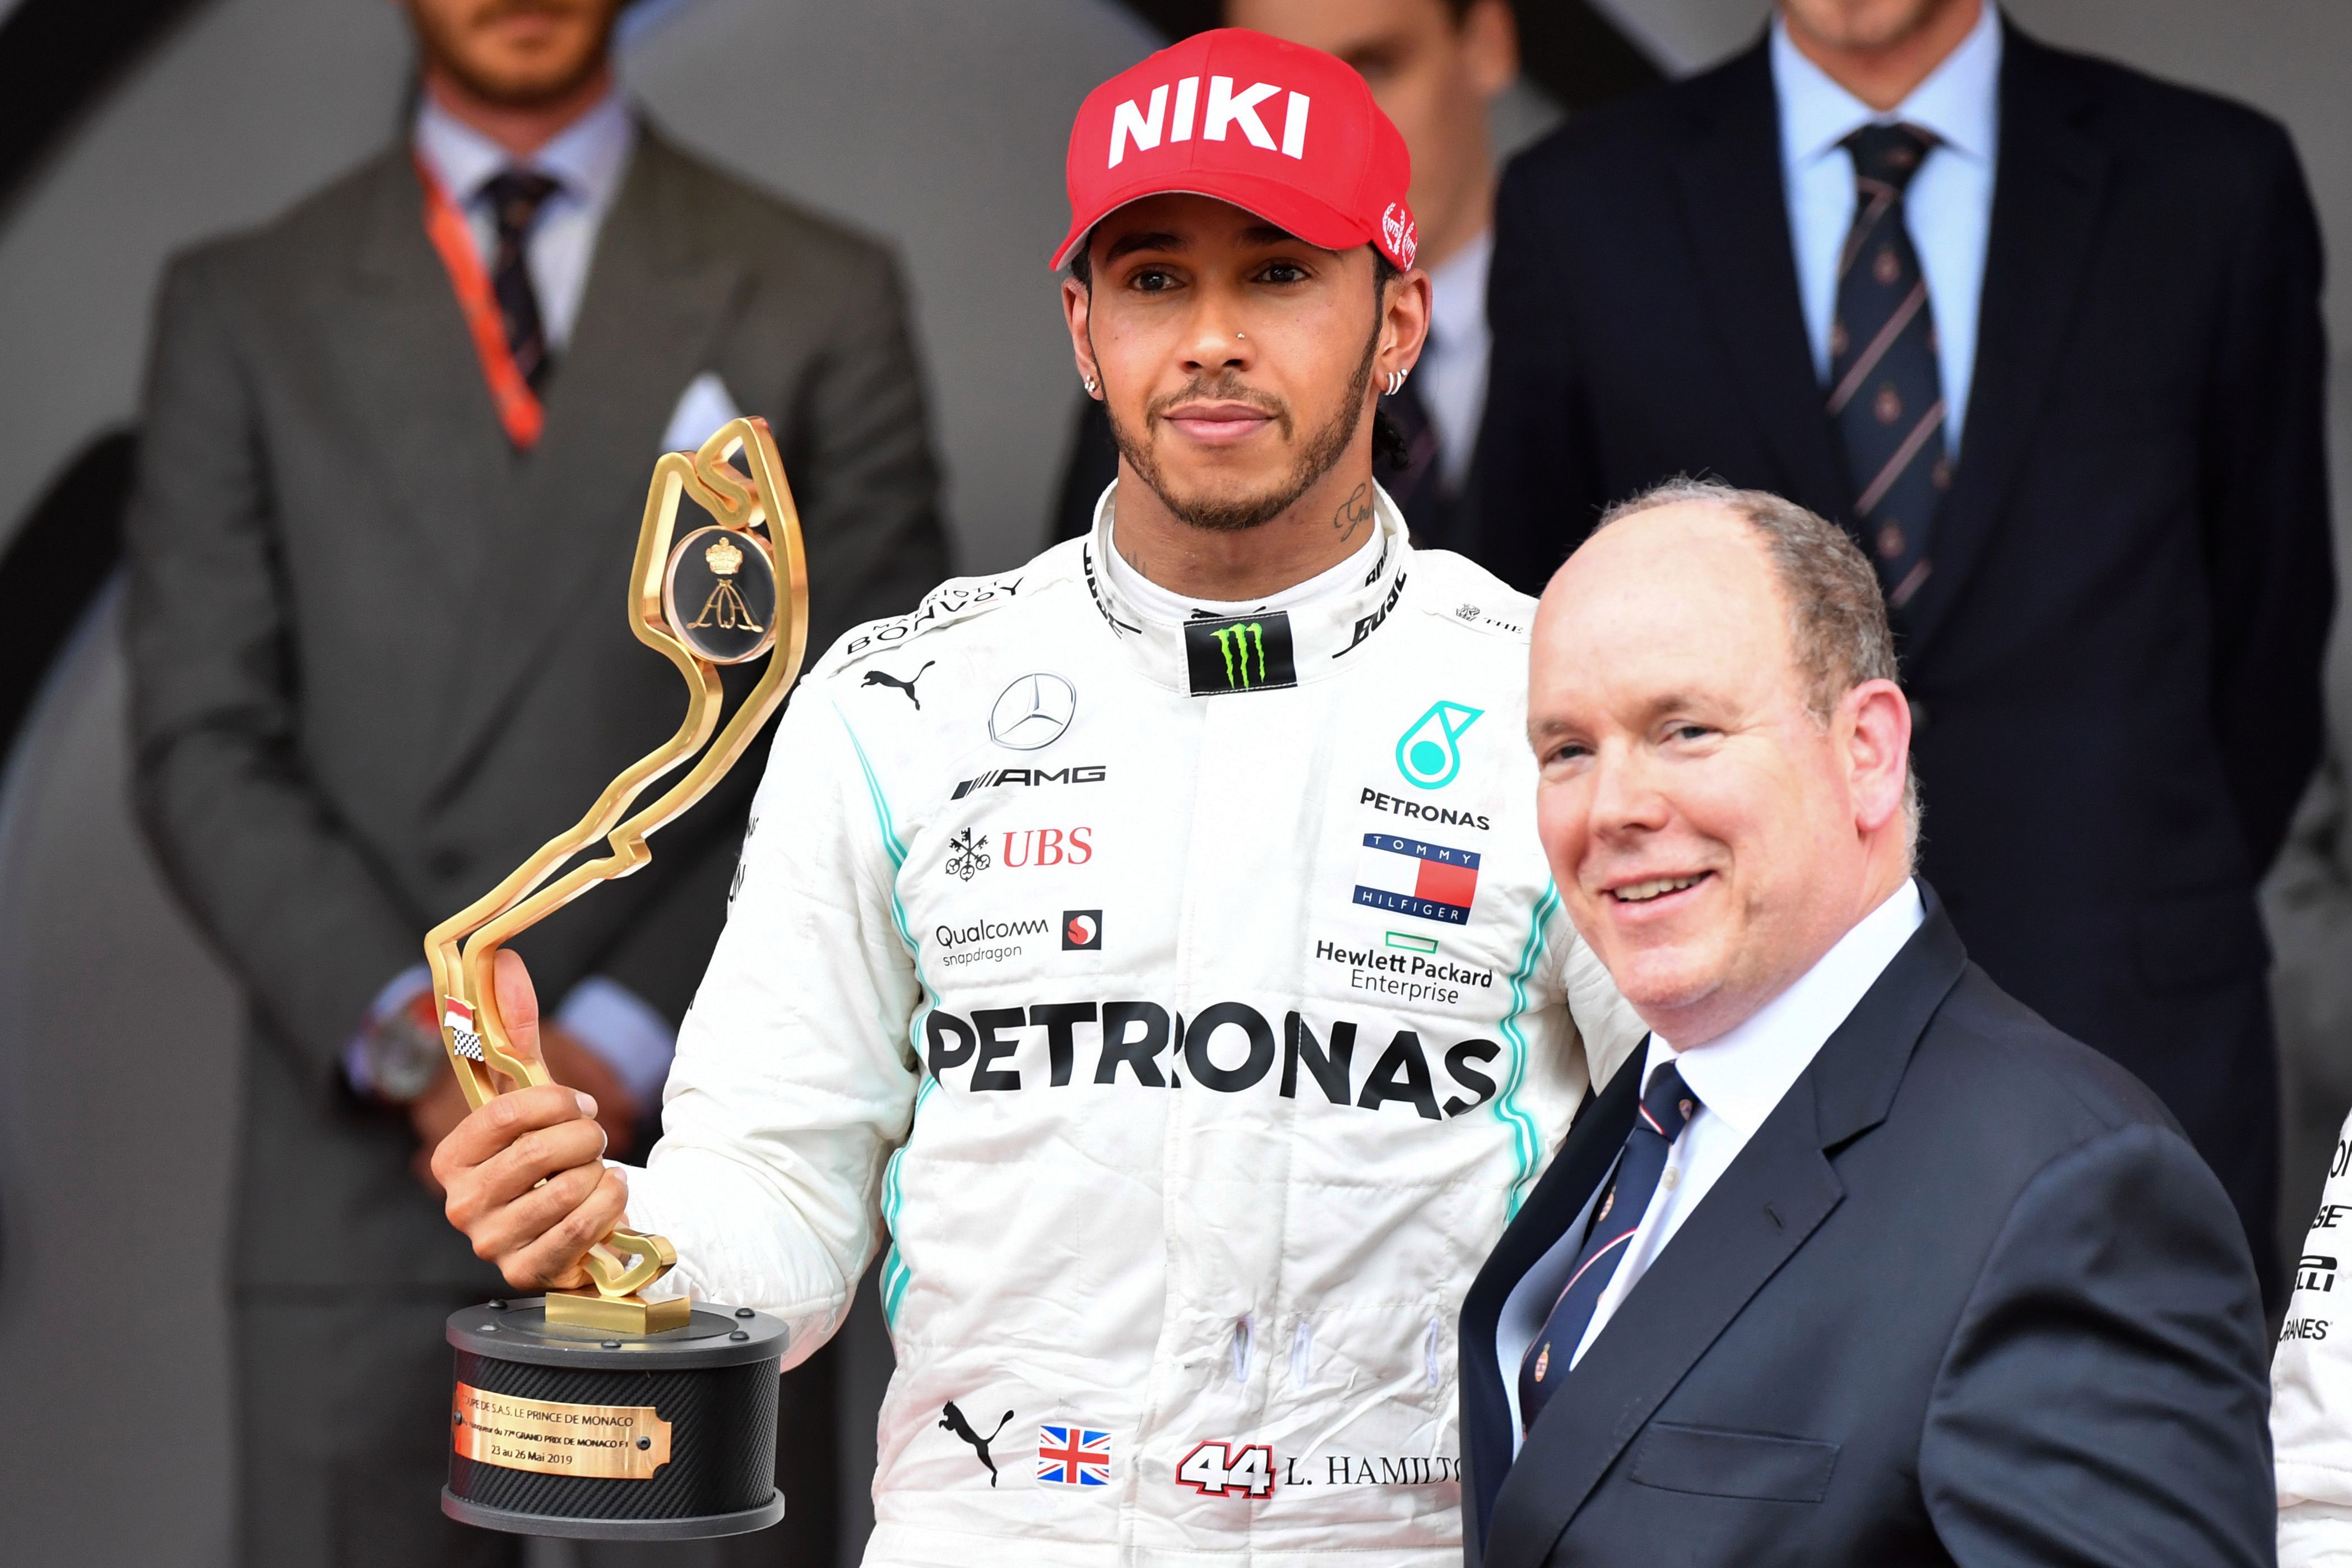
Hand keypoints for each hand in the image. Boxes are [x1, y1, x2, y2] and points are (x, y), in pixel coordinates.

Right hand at [432, 949, 630, 1290]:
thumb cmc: (553, 1158)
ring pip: (564, 1190)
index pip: (502, 1114)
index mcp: (451, 1158)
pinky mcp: (529, 1275)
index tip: (580, 1102)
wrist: (585, 1221)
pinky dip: (610, 1204)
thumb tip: (504, 962)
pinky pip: (580, 1230)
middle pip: (536, 1152)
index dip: (554, 1102)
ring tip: (599, 1171)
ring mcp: (491, 1244)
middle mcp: (460, 1204)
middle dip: (583, 1137)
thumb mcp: (538, 1098)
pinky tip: (612, 1195)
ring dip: (599, 1172)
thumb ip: (516, 1035)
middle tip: (595, 1139)